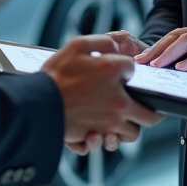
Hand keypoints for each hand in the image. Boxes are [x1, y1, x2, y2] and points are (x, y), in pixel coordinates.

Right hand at [42, 35, 162, 155]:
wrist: (35, 103)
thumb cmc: (55, 75)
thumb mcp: (77, 45)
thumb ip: (103, 42)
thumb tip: (116, 47)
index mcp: (114, 73)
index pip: (133, 71)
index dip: (125, 70)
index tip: (117, 72)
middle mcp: (118, 101)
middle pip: (150, 114)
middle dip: (148, 109)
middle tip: (140, 105)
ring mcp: (108, 123)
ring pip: (132, 133)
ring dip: (127, 126)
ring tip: (116, 119)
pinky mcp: (95, 137)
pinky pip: (108, 143)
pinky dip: (103, 139)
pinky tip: (96, 129)